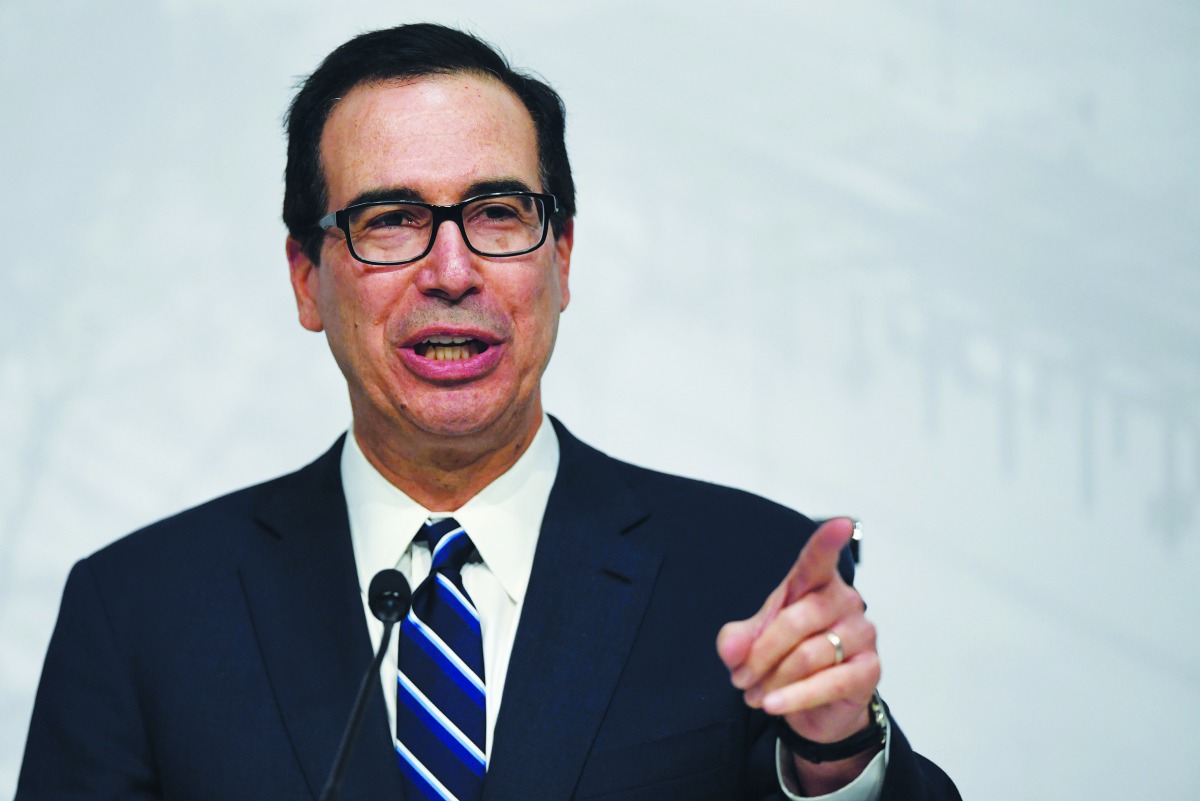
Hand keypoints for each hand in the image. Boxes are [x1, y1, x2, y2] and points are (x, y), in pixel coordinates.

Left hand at [717, 517, 879, 746]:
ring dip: (773, 680)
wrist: (814, 706)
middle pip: (796, 621)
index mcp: (815, 584)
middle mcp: (844, 602)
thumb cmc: (786, 657)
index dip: (828, 542)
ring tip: (754, 695)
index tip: (840, 524)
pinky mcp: (868, 670)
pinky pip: (828, 683)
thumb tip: (733, 647)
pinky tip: (773, 705)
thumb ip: (737, 640)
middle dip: (760, 653)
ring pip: (808, 655)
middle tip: (740, 678)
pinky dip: (794, 697)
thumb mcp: (752, 643)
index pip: (819, 559)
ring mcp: (861, 635)